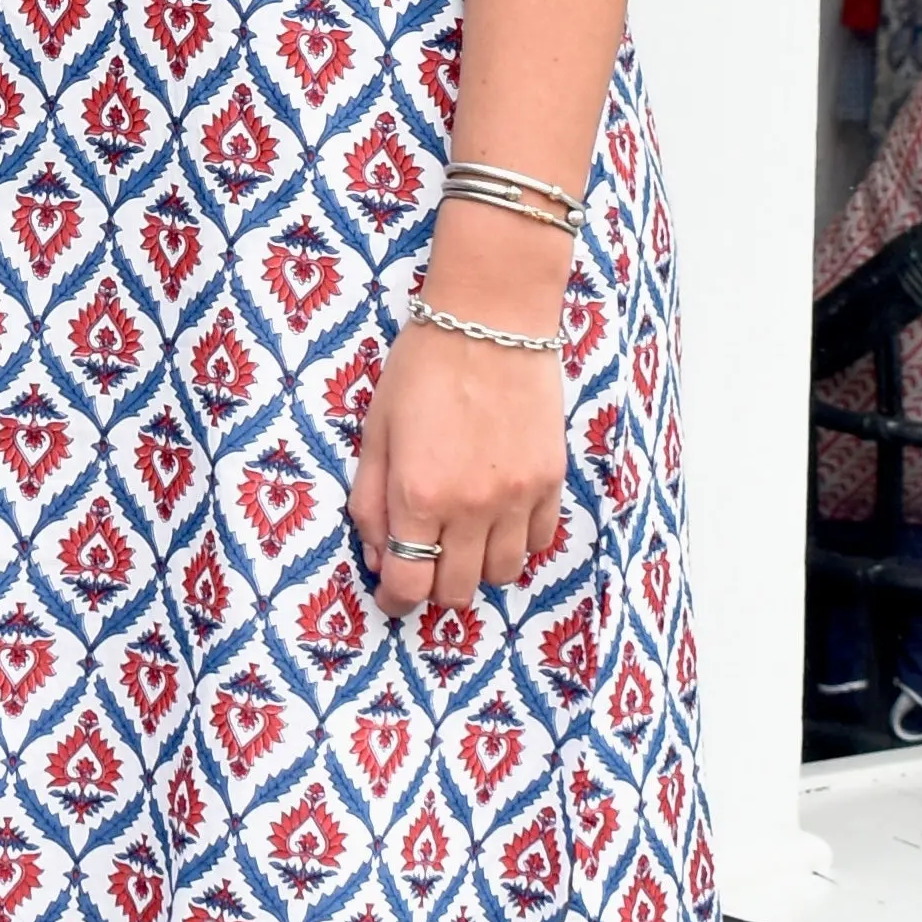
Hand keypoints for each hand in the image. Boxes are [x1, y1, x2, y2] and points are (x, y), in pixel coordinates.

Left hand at [346, 227, 570, 619]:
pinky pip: (538, 542)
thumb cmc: (423, 367)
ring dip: (478, 569)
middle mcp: (470, 506)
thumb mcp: (377, 431)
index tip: (393, 598)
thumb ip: (371, 501)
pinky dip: (517, 544)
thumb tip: (378, 557)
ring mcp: (517, 496)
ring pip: (502, 575)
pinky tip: (499, 520)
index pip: (409, 584)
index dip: (396, 602)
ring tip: (464, 541)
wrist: (492, 319)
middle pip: (457, 591)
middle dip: (434, 588)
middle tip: (425, 565)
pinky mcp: (551, 481)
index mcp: (418, 493)